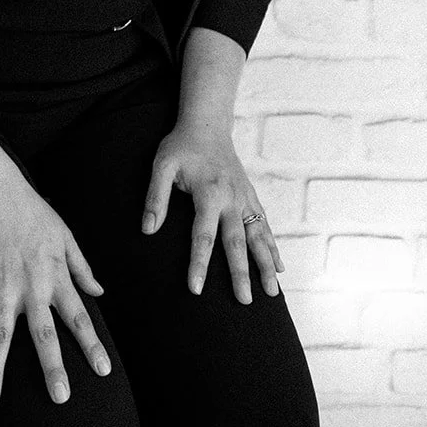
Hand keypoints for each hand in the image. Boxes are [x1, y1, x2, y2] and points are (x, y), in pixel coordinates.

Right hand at [0, 173, 111, 404]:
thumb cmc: (34, 213)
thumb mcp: (66, 236)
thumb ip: (82, 267)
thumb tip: (99, 292)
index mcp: (55, 276)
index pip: (79, 317)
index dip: (91, 345)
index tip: (103, 371)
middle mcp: (31, 286)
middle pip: (43, 333)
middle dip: (52, 366)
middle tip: (60, 398)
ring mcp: (1, 285)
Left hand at [141, 121, 283, 303]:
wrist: (207, 124)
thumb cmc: (181, 146)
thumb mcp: (162, 165)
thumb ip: (155, 197)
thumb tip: (147, 230)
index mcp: (209, 192)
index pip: (203, 234)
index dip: (199, 263)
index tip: (196, 289)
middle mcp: (231, 198)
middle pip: (236, 241)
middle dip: (241, 273)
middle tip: (245, 302)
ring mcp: (245, 198)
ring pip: (259, 236)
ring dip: (266, 264)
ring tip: (272, 293)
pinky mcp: (251, 197)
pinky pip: (265, 226)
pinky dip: (273, 247)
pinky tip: (279, 268)